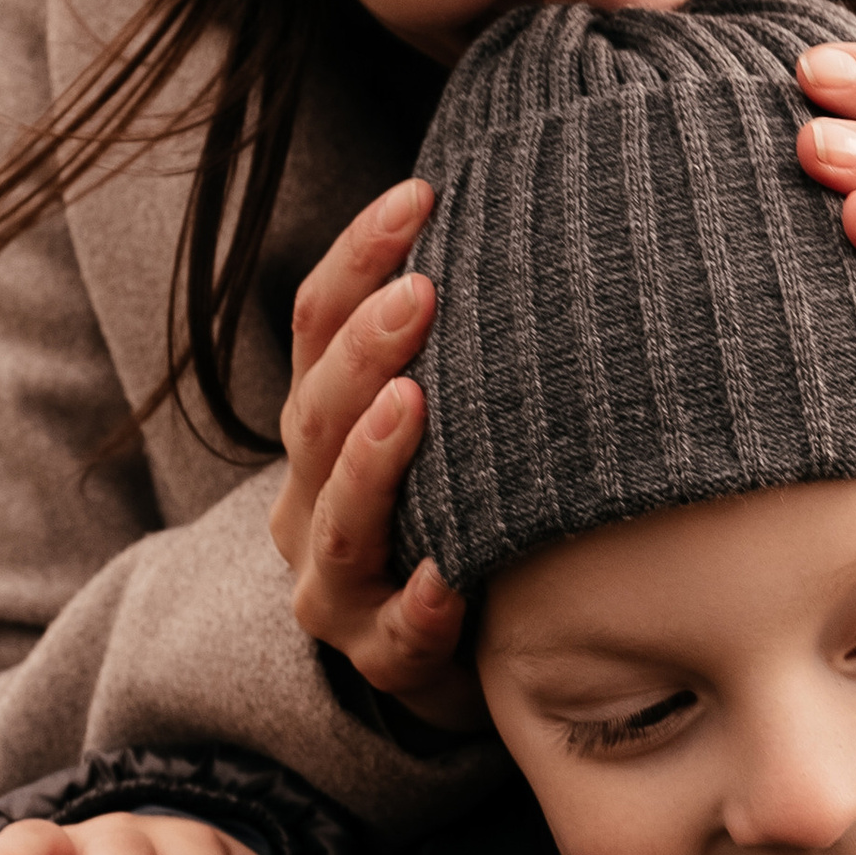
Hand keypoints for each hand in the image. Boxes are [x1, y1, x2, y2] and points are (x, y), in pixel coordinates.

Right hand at [267, 175, 484, 732]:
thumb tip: (545, 209)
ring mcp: (336, 586)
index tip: (418, 195)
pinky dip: (420, 606)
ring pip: (340, 521)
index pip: (316, 329)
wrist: (451, 657)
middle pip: (317, 414)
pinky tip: (447, 579)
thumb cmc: (461, 512)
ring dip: (374, 462)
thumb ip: (470, 345)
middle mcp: (310, 500)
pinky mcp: (382, 660)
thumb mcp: (451, 427)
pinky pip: (396, 637)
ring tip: (412, 403)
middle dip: (363, 348)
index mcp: (322, 430)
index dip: (356, 259)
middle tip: (421, 288)